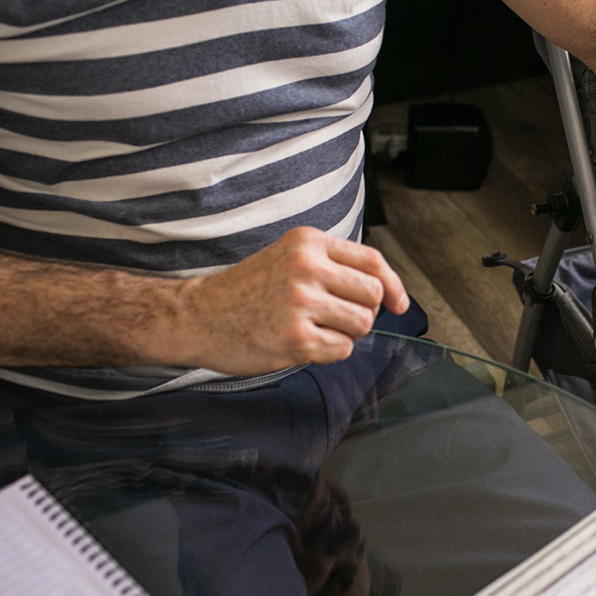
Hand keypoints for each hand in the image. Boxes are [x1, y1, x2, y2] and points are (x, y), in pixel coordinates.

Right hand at [177, 227, 408, 373]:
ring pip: (361, 324)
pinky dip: (329, 352)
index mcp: (308, 243)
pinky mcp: (296, 338)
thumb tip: (385, 291)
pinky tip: (301, 343)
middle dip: (363, 312)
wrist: (197, 315)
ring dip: (345, 333)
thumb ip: (332, 266)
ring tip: (314, 329)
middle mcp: (306, 268)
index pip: (372, 261)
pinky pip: (342, 350)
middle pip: (373, 296)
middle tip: (336, 318)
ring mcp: (301, 303)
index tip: (398, 303)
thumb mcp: (288, 258)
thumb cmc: (247, 290)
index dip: (393, 285)